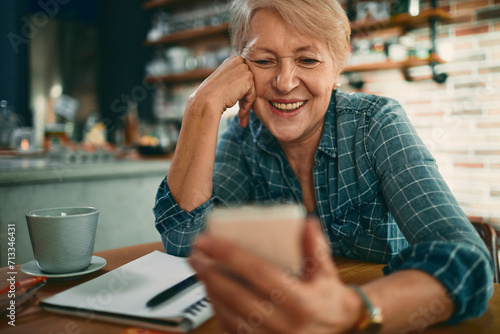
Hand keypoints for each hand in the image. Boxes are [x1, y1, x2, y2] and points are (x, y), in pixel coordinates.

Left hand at [188, 219, 361, 333]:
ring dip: (209, 290)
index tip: (209, 240)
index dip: (229, 254)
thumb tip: (305, 222)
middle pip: (235, 294)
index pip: (257, 272)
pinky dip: (217, 309)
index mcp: (300, 301)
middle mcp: (283, 323)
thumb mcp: (327, 272)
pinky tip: (210, 292)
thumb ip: (315, 247)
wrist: (339, 330)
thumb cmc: (329, 299)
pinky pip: (232, 329)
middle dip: (209, 272)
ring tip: (199, 269)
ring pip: (228, 313)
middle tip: (195, 253)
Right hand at [191, 56, 255, 126]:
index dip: (240, 92)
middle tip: (240, 115)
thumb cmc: (211, 96)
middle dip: (245, 99)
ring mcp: (243, 68)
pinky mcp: (248, 78)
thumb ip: (234, 81)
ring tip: (240, 117)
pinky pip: (252, 95)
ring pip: (251, 90)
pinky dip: (247, 106)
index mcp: (231, 60)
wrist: (206, 101)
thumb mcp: (223, 83)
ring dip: (246, 104)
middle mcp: (238, 61)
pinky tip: (240, 115)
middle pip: (248, 83)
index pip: (243, 77)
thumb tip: (243, 88)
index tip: (237, 105)